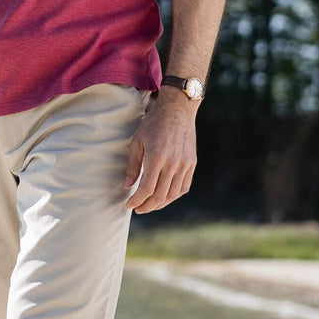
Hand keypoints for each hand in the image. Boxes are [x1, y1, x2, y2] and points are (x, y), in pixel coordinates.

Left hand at [123, 94, 196, 212]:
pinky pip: (184, 187)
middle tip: (138, 209)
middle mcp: (172, 163)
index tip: (129, 205)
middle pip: (160, 196)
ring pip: (173, 194)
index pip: (146, 189)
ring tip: (149, 205)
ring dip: (160, 204)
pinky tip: (165, 197)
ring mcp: (184, 164)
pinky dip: (174, 195)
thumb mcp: (137, 142)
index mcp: (156, 158)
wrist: (177, 110)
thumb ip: (133, 166)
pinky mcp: (191, 163)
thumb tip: (126, 186)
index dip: (136, 201)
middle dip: (147, 206)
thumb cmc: (153, 124)